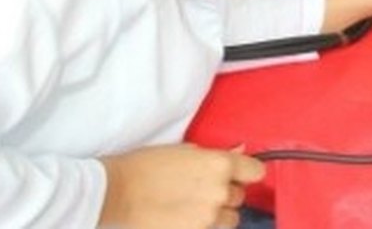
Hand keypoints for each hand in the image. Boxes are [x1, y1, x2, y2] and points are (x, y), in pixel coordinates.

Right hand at [99, 144, 265, 228]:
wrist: (115, 192)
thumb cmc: (146, 165)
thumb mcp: (184, 150)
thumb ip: (215, 155)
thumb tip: (239, 151)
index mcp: (220, 165)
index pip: (255, 172)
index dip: (246, 172)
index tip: (237, 173)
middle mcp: (219, 193)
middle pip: (239, 196)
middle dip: (225, 193)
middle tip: (202, 189)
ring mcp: (208, 218)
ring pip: (230, 219)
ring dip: (218, 213)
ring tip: (193, 207)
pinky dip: (204, 226)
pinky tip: (185, 218)